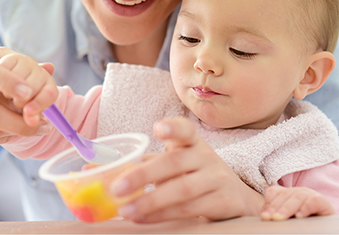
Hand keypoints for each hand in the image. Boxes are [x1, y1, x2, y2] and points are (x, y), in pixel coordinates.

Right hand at [0, 51, 57, 124]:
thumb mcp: (3, 59)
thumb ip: (24, 64)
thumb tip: (50, 67)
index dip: (7, 82)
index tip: (28, 94)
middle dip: (18, 122)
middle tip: (43, 125)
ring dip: (14, 131)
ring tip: (31, 126)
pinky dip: (2, 138)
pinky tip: (13, 131)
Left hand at [110, 117, 263, 222]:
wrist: (237, 195)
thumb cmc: (197, 173)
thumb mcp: (178, 161)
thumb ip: (150, 162)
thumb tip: (109, 169)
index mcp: (193, 142)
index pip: (185, 129)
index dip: (172, 128)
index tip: (157, 129)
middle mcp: (206, 156)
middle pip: (174, 162)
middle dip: (143, 175)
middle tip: (117, 188)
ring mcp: (217, 178)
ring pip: (181, 189)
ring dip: (150, 201)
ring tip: (125, 210)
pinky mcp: (223, 201)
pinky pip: (190, 209)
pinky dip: (163, 215)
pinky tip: (144, 218)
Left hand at [261, 185, 334, 220]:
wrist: (326, 227)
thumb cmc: (304, 222)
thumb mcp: (288, 216)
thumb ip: (276, 213)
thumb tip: (263, 215)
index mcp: (287, 193)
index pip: (274, 192)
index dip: (268, 203)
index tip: (264, 216)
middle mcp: (298, 191)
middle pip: (284, 195)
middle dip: (275, 207)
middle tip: (270, 218)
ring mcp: (310, 195)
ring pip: (297, 197)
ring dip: (287, 209)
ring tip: (279, 218)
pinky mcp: (323, 202)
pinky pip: (313, 201)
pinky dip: (305, 208)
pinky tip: (299, 217)